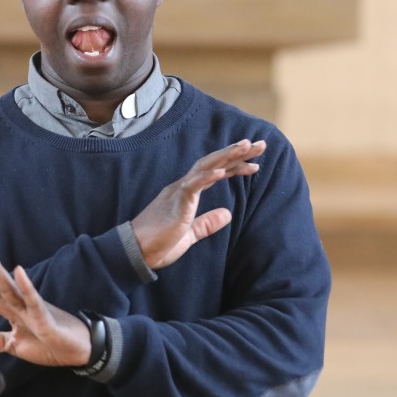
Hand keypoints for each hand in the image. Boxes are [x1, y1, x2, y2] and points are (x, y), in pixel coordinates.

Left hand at [0, 237, 90, 366]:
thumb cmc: (49, 344)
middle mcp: (16, 303)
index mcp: (8, 308)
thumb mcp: (13, 345)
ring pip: (8, 285)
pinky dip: (25, 286)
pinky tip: (18, 271)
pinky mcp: (45, 316)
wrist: (78, 351)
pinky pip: (33, 299)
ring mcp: (30, 307)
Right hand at [130, 139, 265, 269]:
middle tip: (261, 144)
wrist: (135, 252)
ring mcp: (179, 192)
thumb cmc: (158, 244)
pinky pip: (193, 186)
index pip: (215, 173)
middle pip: (214, 163)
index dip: (235, 166)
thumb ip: (207, 223)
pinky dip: (207, 176)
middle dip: (238, 153)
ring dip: (227, 156)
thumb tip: (228, 214)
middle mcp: (184, 186)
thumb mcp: (189, 234)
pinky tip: (222, 171)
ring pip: (206, 167)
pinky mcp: (175, 203)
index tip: (255, 163)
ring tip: (247, 146)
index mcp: (187, 193)